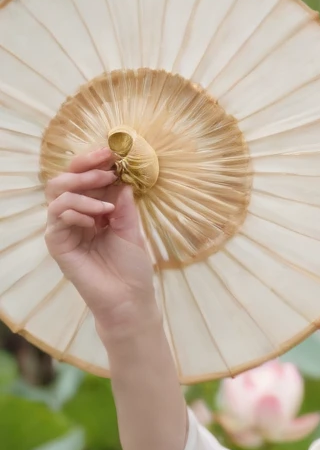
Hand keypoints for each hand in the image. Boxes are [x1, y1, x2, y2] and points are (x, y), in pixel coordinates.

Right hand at [44, 146, 159, 339]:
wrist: (129, 298)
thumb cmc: (132, 266)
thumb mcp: (132, 227)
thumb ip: (123, 203)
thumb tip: (122, 177)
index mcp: (93, 209)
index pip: (84, 176)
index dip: (94, 161)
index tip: (112, 151)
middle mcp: (75, 216)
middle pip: (64, 178)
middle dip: (85, 168)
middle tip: (108, 171)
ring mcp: (64, 229)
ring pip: (57, 193)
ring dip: (83, 190)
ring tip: (106, 205)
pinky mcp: (57, 244)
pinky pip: (57, 216)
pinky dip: (77, 211)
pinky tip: (96, 221)